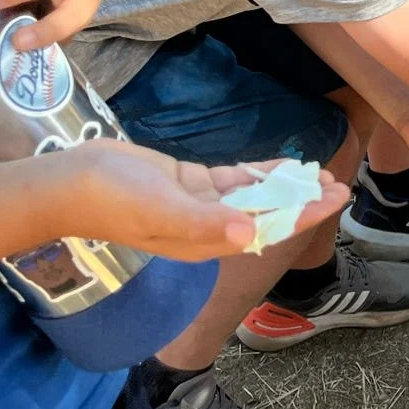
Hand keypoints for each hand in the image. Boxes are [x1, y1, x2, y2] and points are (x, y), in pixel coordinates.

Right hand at [49, 140, 348, 259]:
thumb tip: (249, 233)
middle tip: (338, 184)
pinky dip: (256, 173)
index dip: (303, 214)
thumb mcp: (162, 212)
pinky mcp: (186, 183)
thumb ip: (205, 224)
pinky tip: (280, 166)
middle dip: (302, 201)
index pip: (268, 228)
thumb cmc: (114, 202)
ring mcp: (197, 205)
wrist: (69, 184)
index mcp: (206, 242)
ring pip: (252, 196)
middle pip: (267, 214)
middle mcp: (208, 227)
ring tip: (317, 175)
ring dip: (283, 187)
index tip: (335, 199)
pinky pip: (231, 180)